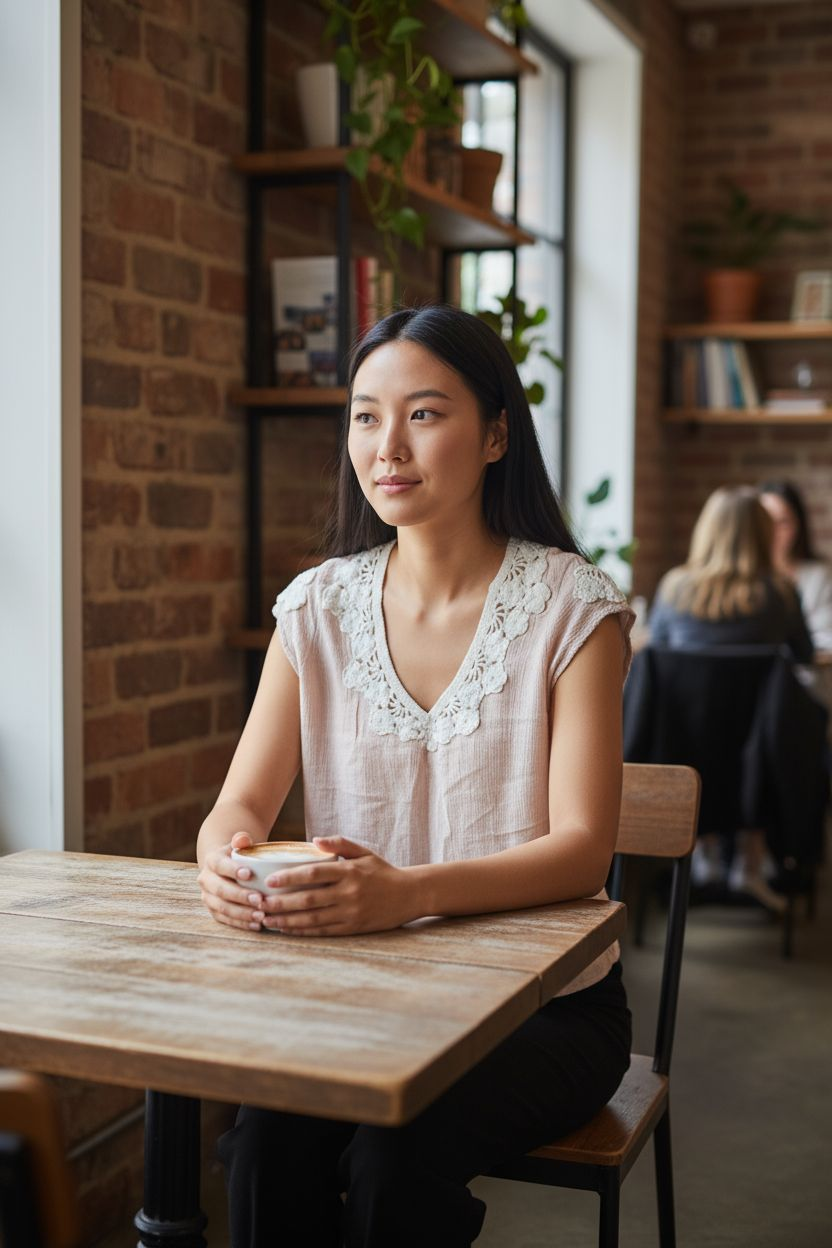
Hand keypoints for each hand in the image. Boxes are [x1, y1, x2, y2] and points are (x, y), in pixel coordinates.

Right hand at [198, 831, 261, 930]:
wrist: (226, 867)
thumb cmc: (238, 855)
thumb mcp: (239, 844)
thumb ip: (241, 840)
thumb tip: (243, 839)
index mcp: (211, 861)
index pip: (220, 866)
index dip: (233, 870)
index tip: (250, 874)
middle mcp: (206, 880)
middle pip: (221, 890)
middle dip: (240, 896)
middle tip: (260, 899)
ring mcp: (208, 897)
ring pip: (223, 908)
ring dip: (242, 913)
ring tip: (261, 916)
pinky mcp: (213, 911)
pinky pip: (226, 920)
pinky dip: (241, 924)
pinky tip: (257, 926)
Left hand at [257, 836, 418, 935]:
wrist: (409, 895)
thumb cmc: (382, 871)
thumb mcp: (364, 852)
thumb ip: (339, 844)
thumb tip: (314, 840)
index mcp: (349, 871)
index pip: (314, 874)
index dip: (289, 877)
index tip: (269, 880)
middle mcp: (349, 893)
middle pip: (308, 899)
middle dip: (281, 903)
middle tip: (259, 903)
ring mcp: (351, 913)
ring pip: (313, 919)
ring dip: (287, 920)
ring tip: (266, 919)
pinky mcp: (353, 928)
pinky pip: (323, 931)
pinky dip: (303, 932)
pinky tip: (287, 930)